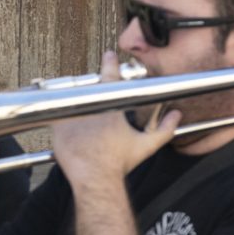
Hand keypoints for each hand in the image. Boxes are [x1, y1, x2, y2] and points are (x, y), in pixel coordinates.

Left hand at [49, 53, 180, 183]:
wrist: (95, 179)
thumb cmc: (119, 163)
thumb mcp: (146, 145)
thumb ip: (164, 129)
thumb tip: (177, 116)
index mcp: (111, 108)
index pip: (110, 78)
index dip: (110, 64)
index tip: (108, 55)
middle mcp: (89, 108)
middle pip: (89, 88)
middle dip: (92, 88)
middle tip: (95, 95)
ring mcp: (71, 117)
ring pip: (71, 100)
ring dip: (75, 103)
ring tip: (80, 114)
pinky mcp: (57, 128)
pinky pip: (57, 116)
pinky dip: (62, 119)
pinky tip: (68, 126)